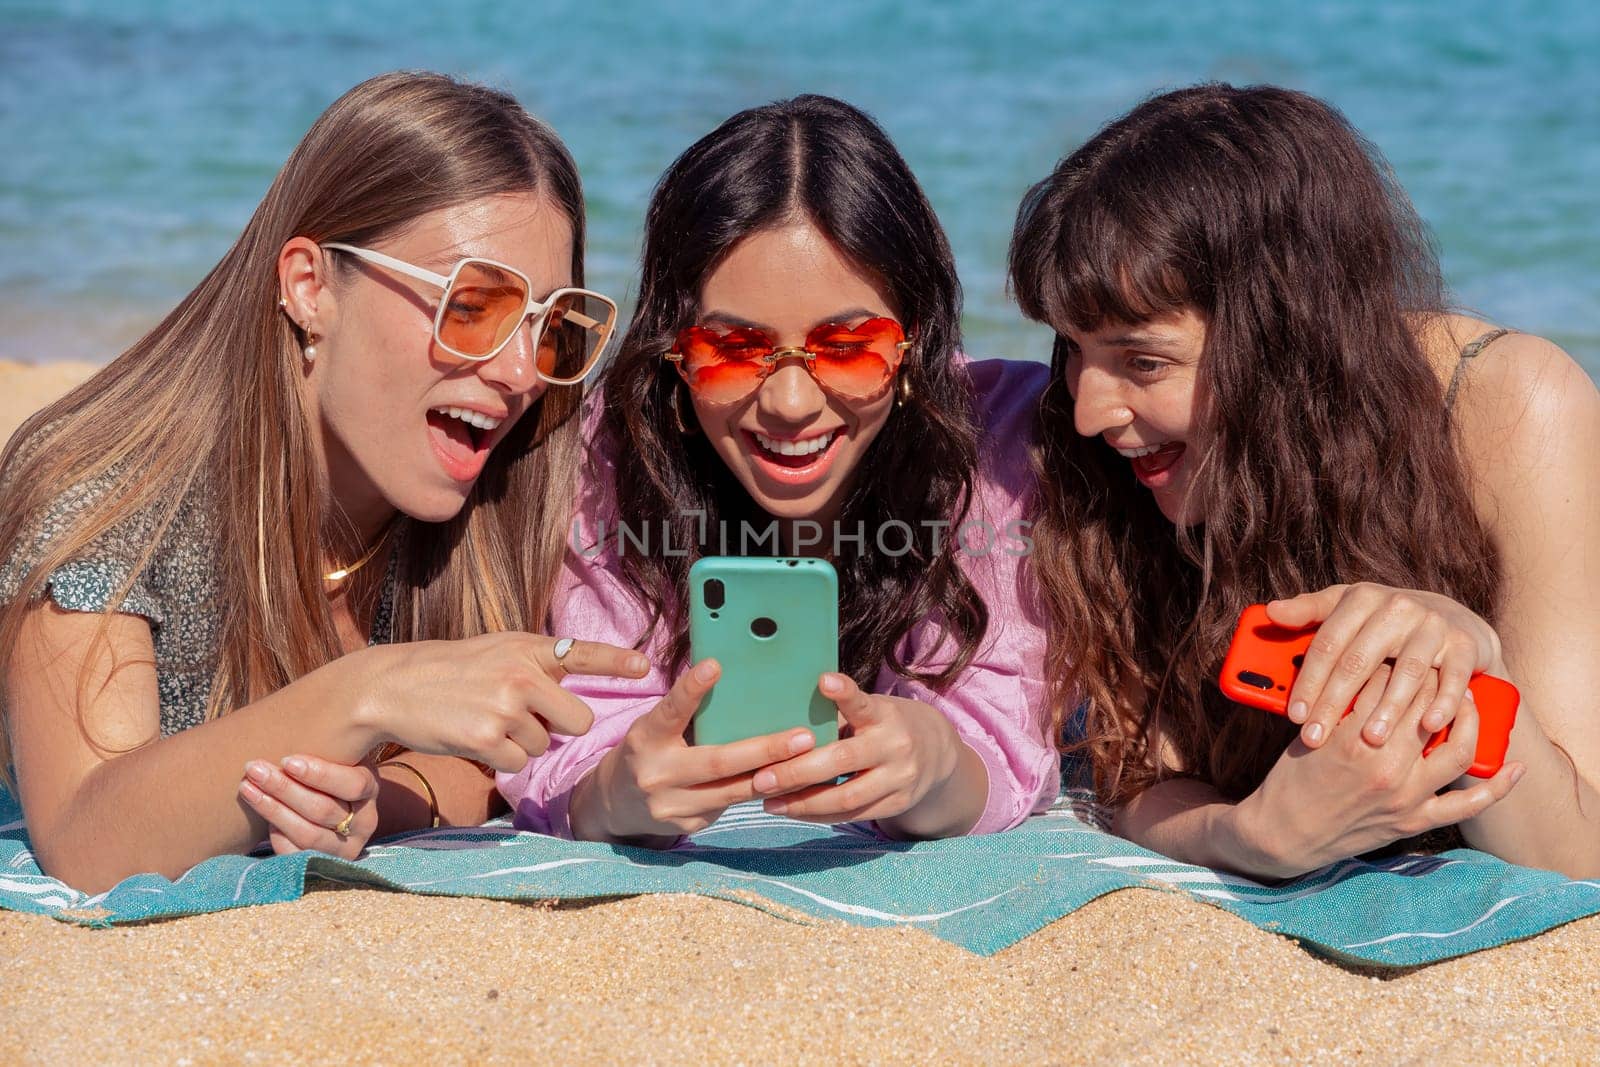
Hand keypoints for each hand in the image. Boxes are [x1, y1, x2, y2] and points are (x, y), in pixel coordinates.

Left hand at [238, 754, 379, 859]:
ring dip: (272, 809)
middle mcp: (364, 822)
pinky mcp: (323, 864)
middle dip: (284, 788)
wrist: (331, 806)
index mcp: (370, 790)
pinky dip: (276, 834)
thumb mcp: (338, 756)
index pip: (353, 785)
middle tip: (254, 768)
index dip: (320, 774)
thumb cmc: (326, 771)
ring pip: (307, 833)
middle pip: (324, 809)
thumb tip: (311, 711)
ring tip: (247, 787)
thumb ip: (328, 745)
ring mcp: (345, 848)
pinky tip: (260, 812)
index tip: (288, 760)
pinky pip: (296, 854)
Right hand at [352, 632, 649, 774]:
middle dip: (559, 728)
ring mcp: (506, 707)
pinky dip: (502, 760)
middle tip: (520, 716)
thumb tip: (572, 705)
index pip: (581, 652)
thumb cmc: (452, 671)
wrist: (394, 687)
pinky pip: (519, 763)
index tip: (645, 668)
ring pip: (545, 745)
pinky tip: (476, 738)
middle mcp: (522, 675)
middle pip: (578, 721)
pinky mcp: (488, 739)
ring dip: (521, 743)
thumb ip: (537, 666)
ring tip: (485, 720)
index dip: (616, 662)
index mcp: (527, 648)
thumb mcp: (497, 651)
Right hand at [570, 659, 816, 843]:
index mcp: (646, 739)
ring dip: (775, 775)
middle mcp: (656, 774)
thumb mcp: (654, 727)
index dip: (691, 689)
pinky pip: (731, 805)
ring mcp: (672, 805)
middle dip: (764, 750)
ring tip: (808, 759)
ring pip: (732, 791)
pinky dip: (760, 791)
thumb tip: (733, 680)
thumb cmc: (648, 750)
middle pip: (717, 762)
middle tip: (802, 737)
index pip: (670, 711)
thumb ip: (686, 713)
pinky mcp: (688, 824)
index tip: (715, 665)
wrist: (615, 802)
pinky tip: (788, 780)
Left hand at [750, 673, 965, 826]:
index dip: (844, 693)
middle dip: (798, 772)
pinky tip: (792, 810)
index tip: (824, 680)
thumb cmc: (885, 725)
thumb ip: (836, 715)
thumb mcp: (871, 711)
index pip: (863, 702)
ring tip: (768, 803)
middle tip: (761, 778)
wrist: (938, 753)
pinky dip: (820, 815)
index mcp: (884, 714)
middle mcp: (895, 745)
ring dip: (803, 803)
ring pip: (847, 797)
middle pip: (843, 760)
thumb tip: (780, 716)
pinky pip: (853, 815)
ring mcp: (900, 778)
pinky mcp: (898, 803)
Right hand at [1235, 663, 1522, 876]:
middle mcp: (1384, 767)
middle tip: (1436, 662)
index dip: (1396, 660)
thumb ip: (1342, 706)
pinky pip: (1467, 805)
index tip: (1399, 650)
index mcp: (1351, 740)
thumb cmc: (1290, 779)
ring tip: (1467, 700)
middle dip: (1433, 680)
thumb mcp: (1308, 733)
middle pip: (1426, 710)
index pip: (1388, 686)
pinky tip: (1515, 767)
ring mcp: (1405, 797)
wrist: (1283, 834)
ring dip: (1469, 720)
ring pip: (1457, 750)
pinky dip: (1497, 787)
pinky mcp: (1414, 820)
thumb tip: (1372, 673)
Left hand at [1267, 583, 1503, 749]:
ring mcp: (1433, 625)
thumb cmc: (1384, 621)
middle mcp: (1397, 607)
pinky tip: (1430, 726)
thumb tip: (1270, 611)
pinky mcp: (1464, 644)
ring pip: (1405, 672)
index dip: (1308, 680)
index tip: (1294, 715)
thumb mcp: (1347, 607)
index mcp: (1361, 598)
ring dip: (1388, 708)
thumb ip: (1308, 611)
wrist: (1453, 619)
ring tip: (1369, 740)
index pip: (1327, 644)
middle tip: (1316, 737)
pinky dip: (1443, 702)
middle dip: (1334, 703)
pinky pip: (1452, 676)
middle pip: (1358, 661)